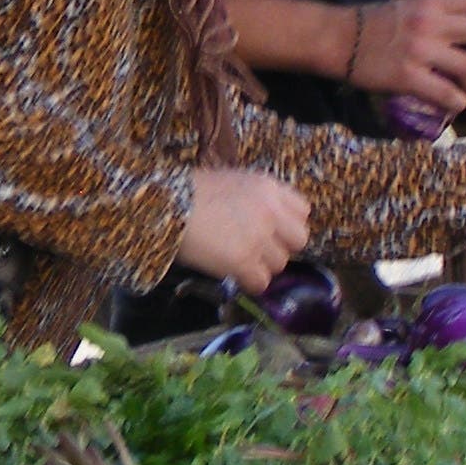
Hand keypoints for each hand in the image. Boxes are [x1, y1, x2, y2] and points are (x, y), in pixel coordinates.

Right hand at [178, 167, 310, 292]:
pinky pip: (261, 282)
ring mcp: (259, 237)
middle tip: (258, 250)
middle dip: (281, 247)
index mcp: (269, 187)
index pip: (303, 211)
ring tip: (236, 259)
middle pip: (299, 240)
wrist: (162, 204)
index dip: (288, 224)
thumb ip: (256, 200)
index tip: (272, 231)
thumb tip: (267, 225)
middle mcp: (271, 211)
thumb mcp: (232, 182)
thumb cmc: (188, 192)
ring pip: (280, 264)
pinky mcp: (243, 261)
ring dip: (261, 265)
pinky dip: (247, 282)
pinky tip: (231, 273)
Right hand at [345, 0, 465, 116]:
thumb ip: (438, 13)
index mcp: (431, 4)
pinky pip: (446, 94)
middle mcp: (429, 24)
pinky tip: (454, 104)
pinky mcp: (407, 77)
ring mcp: (419, 51)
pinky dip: (456, 102)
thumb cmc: (373, 24)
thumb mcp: (409, 6)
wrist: (337, 38)